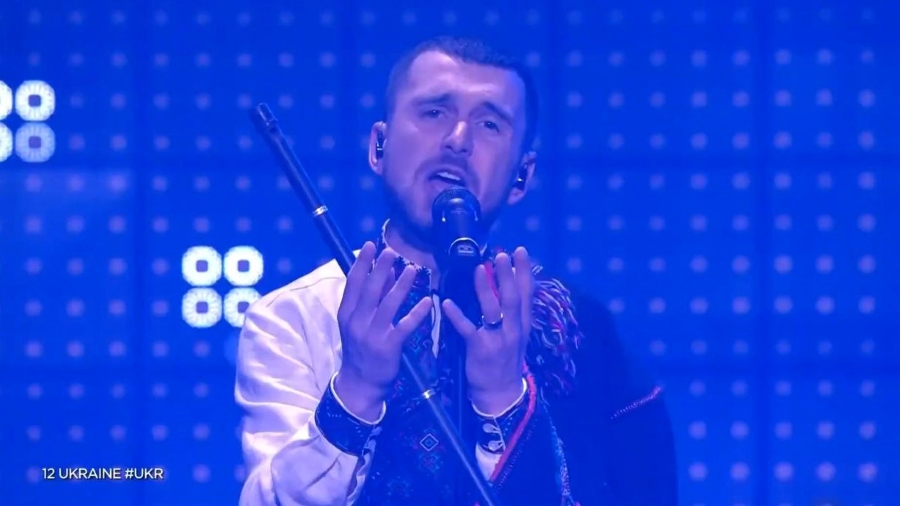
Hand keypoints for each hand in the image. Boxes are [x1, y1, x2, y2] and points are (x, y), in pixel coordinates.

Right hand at [334, 242, 432, 421]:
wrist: (359, 383)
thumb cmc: (360, 349)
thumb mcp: (358, 323)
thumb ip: (370, 299)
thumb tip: (383, 272)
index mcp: (347, 314)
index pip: (353, 284)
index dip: (362, 264)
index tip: (370, 246)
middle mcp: (357, 322)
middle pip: (370, 290)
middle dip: (381, 269)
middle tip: (391, 251)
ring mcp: (373, 334)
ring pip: (388, 305)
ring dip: (401, 286)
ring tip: (413, 269)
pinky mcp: (389, 347)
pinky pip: (405, 327)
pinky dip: (416, 314)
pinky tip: (427, 302)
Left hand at [442, 247, 533, 415]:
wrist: (500, 392)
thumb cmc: (506, 359)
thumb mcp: (517, 335)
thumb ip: (514, 311)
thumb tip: (509, 283)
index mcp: (522, 324)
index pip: (526, 293)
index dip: (524, 271)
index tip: (520, 251)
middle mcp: (513, 329)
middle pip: (512, 298)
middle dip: (508, 275)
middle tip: (502, 254)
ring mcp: (498, 339)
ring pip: (493, 310)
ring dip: (485, 289)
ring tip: (478, 268)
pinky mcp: (480, 349)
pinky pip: (468, 330)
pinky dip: (457, 316)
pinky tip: (447, 303)